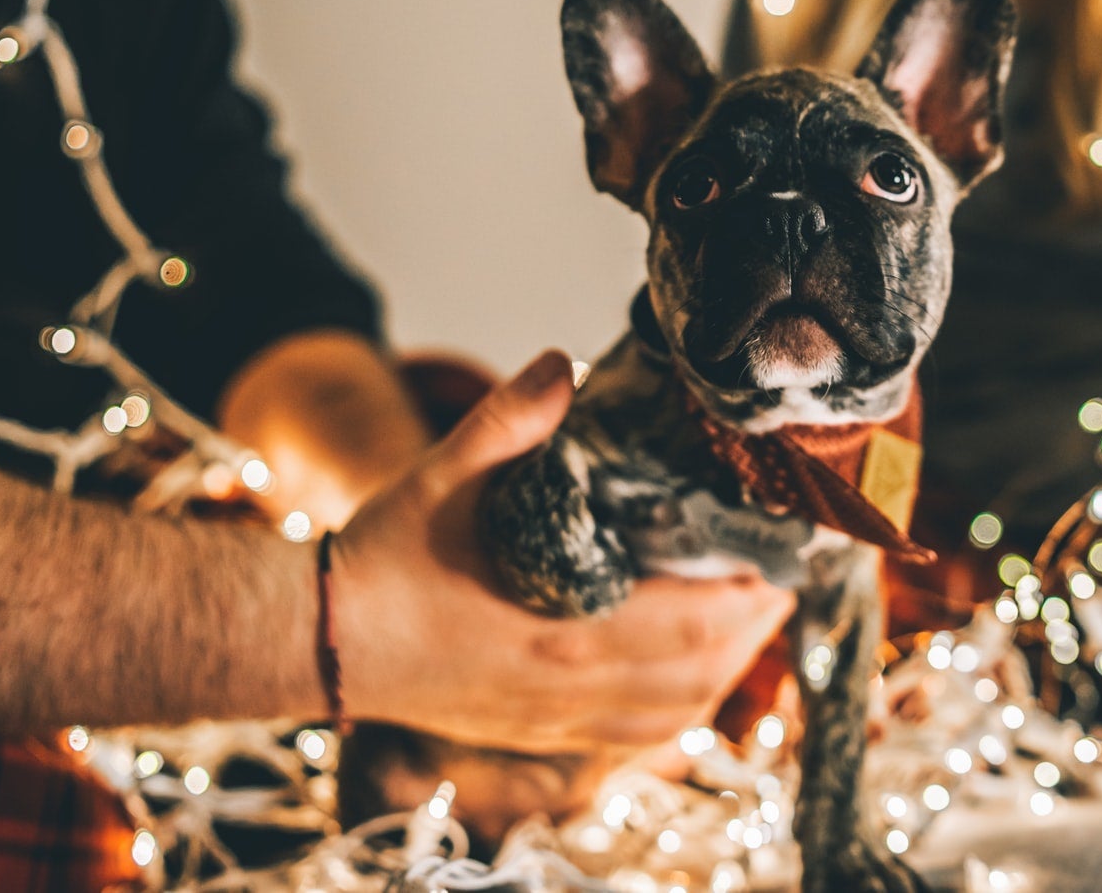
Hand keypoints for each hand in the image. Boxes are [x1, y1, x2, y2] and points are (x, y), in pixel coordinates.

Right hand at [332, 350, 796, 753]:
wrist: (317, 641)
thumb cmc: (383, 558)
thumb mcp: (442, 475)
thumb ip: (508, 420)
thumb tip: (561, 363)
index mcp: (567, 629)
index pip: (698, 624)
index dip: (754, 593)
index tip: (784, 551)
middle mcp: (573, 687)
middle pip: (703, 674)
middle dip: (755, 628)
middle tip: (784, 577)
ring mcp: (556, 718)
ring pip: (675, 715)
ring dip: (726, 671)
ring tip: (752, 620)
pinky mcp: (536, 732)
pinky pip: (634, 738)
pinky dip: (679, 710)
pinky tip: (690, 676)